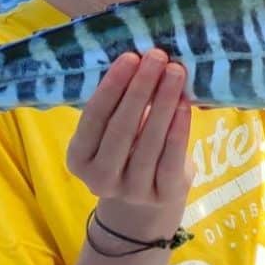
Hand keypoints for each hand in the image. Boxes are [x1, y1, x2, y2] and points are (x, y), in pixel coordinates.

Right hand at [67, 49, 194, 241]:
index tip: (130, 57)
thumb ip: (118, 106)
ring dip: (163, 103)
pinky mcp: (162, 196)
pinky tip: (185, 104)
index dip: (112, 86)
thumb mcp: (110, 136)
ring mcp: (132, 191)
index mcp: (79, 158)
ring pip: (148, 143)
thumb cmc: (126, 154)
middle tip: (157, 56)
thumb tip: (140, 59)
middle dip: (140, 88)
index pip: (94, 118)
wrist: (143, 208)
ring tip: (175, 72)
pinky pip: (171, 159)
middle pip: (121, 128)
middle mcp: (100, 179)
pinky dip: (179, 129)